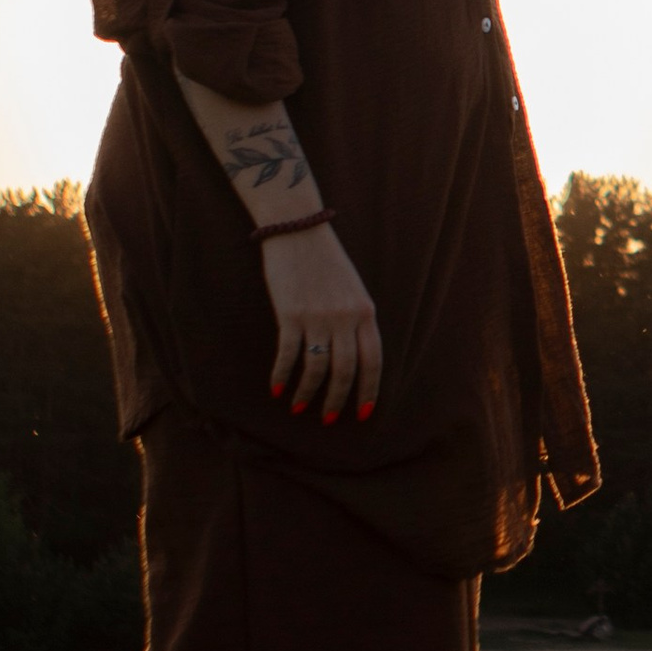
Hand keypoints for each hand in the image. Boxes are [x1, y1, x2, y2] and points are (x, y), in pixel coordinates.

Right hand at [261, 227, 383, 423]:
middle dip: (337, 399)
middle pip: (345, 371)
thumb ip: (357, 319)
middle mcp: (346, 317)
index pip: (373, 361)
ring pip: (317, 368)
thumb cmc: (325, 261)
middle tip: (329, 420)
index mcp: (366, 312)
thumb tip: (354, 357)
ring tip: (299, 407)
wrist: (298, 230)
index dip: (369, 390)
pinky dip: (283, 375)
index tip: (364, 413)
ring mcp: (318, 317)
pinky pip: (289, 354)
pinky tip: (277, 388)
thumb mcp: (353, 288)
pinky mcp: (290, 314)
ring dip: (308, 393)